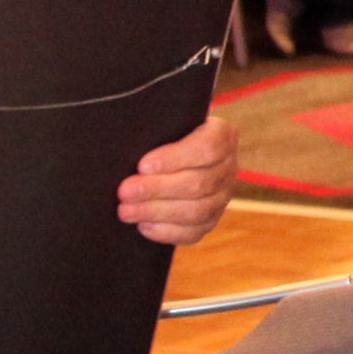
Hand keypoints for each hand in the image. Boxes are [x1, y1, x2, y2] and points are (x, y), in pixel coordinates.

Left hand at [115, 114, 235, 248]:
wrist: (170, 152)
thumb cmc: (163, 132)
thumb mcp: (165, 120)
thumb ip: (156, 125)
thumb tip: (130, 138)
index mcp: (222, 135)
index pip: (207, 149)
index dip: (174, 159)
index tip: (142, 165)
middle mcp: (228, 167)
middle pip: (198, 183)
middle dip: (156, 189)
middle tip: (124, 191)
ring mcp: (222, 196)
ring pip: (196, 211)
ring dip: (157, 212)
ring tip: (125, 211)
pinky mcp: (210, 220)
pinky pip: (194, 232)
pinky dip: (167, 232)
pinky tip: (143, 226)